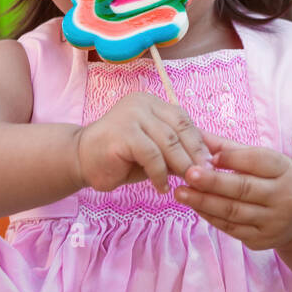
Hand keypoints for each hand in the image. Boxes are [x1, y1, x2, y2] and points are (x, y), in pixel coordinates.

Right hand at [73, 92, 212, 194]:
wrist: (80, 161)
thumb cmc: (120, 158)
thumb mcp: (154, 151)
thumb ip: (176, 150)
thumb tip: (208, 161)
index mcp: (153, 103)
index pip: (183, 121)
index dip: (199, 143)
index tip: (211, 164)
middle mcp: (143, 103)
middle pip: (180, 129)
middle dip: (194, 154)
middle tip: (204, 176)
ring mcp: (132, 115)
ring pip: (168, 142)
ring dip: (181, 166)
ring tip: (186, 183)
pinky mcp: (123, 133)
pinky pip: (152, 155)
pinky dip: (160, 174)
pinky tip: (162, 187)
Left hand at [175, 130, 291, 250]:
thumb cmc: (276, 179)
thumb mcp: (264, 160)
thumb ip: (230, 149)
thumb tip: (196, 134)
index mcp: (286, 171)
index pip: (259, 161)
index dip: (232, 158)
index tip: (208, 155)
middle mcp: (284, 197)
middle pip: (244, 188)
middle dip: (213, 182)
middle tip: (187, 173)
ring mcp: (274, 222)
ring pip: (234, 211)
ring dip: (204, 202)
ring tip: (181, 193)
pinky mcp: (262, 240)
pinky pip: (231, 228)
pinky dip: (210, 216)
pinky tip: (195, 206)